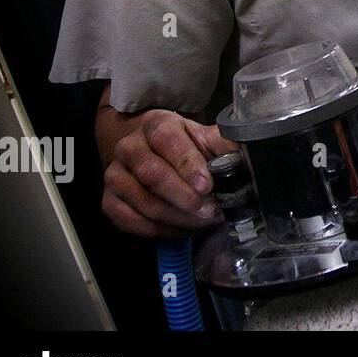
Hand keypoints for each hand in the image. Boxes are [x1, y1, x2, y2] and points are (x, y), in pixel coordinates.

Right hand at [98, 104, 235, 238]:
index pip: (167, 140)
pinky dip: (162, 231)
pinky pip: (133, 222)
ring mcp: (114, 175)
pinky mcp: (109, 201)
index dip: (188, 164)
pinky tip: (184, 229)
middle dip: (185, 197)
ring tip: (203, 222)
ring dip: (177, 218)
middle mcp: (128, 147)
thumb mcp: (206, 138)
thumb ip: (225, 144)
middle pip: (152, 174)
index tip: (207, 185)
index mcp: (155, 124)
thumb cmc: (185, 147)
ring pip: (143, 202)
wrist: (154, 154)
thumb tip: (248, 154)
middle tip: (210, 211)